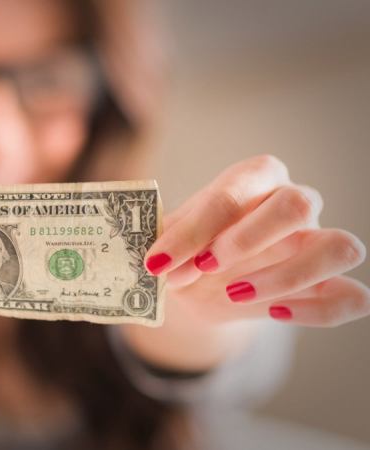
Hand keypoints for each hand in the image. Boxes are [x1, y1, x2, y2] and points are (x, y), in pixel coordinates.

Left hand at [145, 155, 368, 326]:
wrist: (198, 285)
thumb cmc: (185, 250)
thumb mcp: (168, 242)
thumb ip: (166, 246)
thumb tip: (159, 262)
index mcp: (254, 178)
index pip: (235, 191)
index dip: (196, 229)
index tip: (159, 262)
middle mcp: (294, 202)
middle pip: (298, 204)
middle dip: (246, 240)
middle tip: (203, 267)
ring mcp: (318, 243)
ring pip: (340, 248)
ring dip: (286, 276)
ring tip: (234, 293)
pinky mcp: (329, 285)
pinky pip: (351, 298)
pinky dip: (317, 311)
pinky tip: (273, 312)